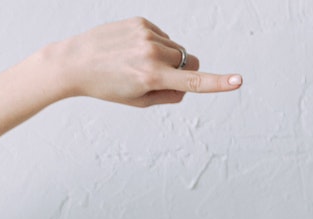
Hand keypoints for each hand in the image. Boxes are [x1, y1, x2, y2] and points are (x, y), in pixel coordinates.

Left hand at [38, 17, 242, 105]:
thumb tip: (187, 84)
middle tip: (158, 76)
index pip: (193, 82)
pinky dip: (155, 44)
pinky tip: (133, 49)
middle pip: (190, 61)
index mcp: (153, 78)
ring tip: (137, 61)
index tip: (238, 81)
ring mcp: (146, 35)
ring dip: (167, 57)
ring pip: (177, 49)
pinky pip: (163, 36)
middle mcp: (152, 54)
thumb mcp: (139, 101)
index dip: (218, 84)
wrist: (74, 61)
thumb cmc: (107, 86)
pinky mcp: (140, 22)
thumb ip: (170, 96)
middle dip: (183, 70)